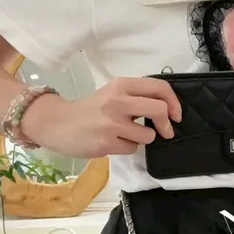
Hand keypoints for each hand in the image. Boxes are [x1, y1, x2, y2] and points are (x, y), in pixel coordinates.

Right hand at [21, 76, 182, 158]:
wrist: (57, 123)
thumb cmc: (89, 109)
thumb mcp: (112, 93)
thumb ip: (136, 97)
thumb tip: (167, 108)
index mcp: (122, 85)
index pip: (159, 88)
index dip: (174, 103)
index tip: (176, 115)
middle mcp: (118, 100)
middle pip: (159, 110)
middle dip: (167, 124)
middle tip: (166, 131)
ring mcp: (112, 122)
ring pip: (148, 135)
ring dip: (143, 138)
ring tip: (127, 135)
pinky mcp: (106, 142)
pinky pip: (132, 148)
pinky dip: (127, 147)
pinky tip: (113, 142)